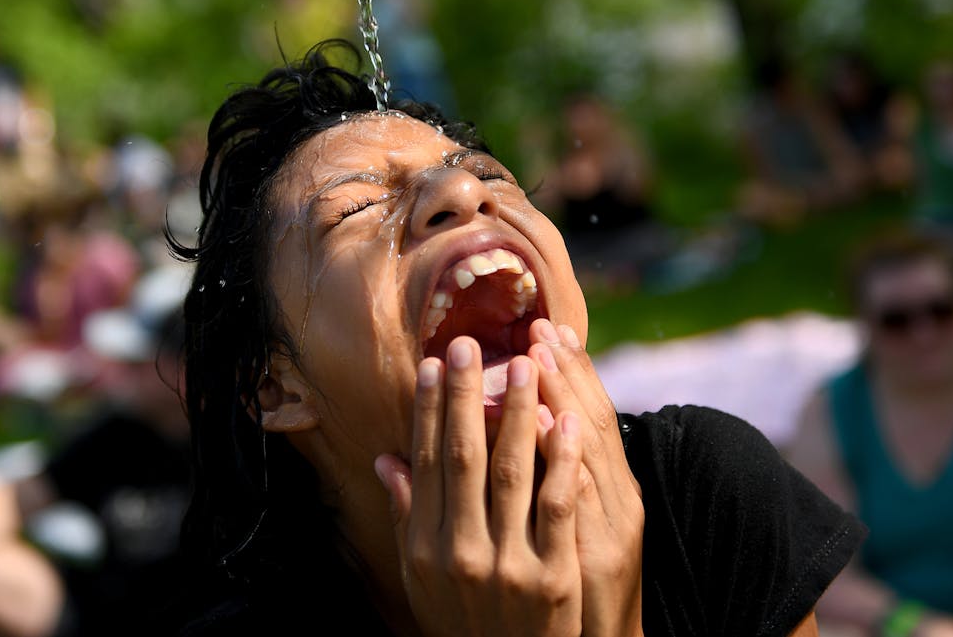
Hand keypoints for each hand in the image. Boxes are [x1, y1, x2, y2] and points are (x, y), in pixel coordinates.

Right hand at [375, 338, 582, 636]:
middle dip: (467, 396)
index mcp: (427, 546)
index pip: (427, 462)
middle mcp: (460, 551)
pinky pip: (557, 506)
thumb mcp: (422, 577)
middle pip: (464, 456)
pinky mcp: (553, 577)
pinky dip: (563, 459)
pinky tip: (567, 418)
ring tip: (525, 363)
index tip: (436, 364)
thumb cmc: (463, 620)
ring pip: (512, 472)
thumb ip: (409, 516)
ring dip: (518, 412)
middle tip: (471, 344)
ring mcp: (508, 564)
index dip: (431, 410)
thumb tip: (386, 459)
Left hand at [529, 319, 645, 636]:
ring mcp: (608, 528)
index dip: (574, 371)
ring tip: (537, 357)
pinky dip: (560, 462)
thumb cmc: (583, 579)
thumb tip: (538, 416)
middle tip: (539, 327)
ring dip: (559, 401)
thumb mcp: (582, 522)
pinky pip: (571, 502)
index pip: (593, 416)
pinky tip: (542, 427)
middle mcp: (619, 500)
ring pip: (585, 452)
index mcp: (616, 487)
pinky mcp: (589, 558)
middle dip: (565, 373)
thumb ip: (562, 471)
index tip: (551, 327)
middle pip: (591, 424)